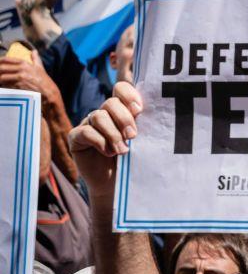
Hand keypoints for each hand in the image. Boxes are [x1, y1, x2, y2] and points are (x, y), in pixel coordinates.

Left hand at [0, 51, 59, 102]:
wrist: (48, 92)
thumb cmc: (43, 80)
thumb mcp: (40, 67)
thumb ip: (35, 58)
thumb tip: (34, 51)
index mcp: (25, 64)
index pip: (7, 59)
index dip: (0, 60)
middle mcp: (21, 69)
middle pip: (2, 68)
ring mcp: (19, 78)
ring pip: (2, 77)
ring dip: (0, 80)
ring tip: (1, 81)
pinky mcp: (18, 86)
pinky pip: (6, 85)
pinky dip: (4, 86)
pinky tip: (4, 87)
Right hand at [68, 82, 142, 201]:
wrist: (117, 184)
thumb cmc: (133, 160)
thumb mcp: (141, 139)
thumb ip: (141, 123)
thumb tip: (145, 109)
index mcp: (121, 109)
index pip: (121, 89)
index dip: (128, 95)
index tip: (139, 110)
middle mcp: (104, 114)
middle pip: (111, 103)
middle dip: (123, 118)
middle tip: (133, 136)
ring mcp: (88, 124)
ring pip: (98, 116)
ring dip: (113, 134)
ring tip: (122, 150)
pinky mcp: (76, 137)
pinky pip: (86, 131)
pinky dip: (100, 141)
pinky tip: (109, 153)